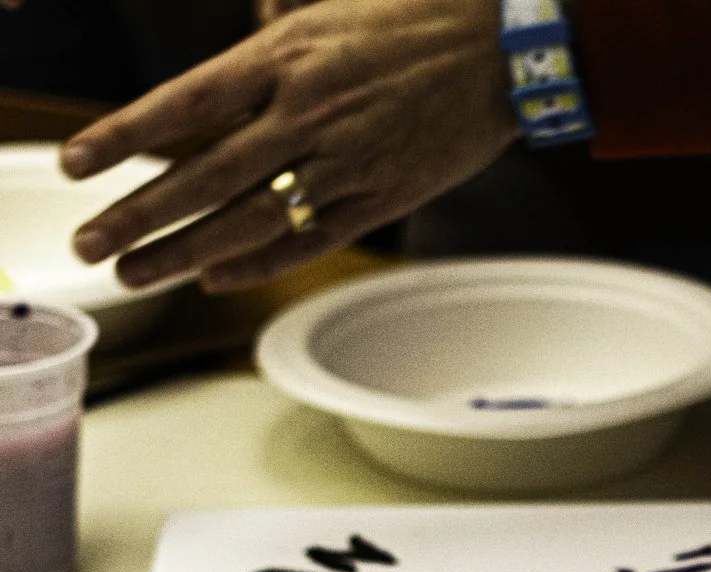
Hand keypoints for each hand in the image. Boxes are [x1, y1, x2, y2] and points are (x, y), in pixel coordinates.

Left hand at [60, 0, 515, 292]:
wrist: (504, 51)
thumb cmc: (415, 18)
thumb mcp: (324, 8)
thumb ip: (268, 41)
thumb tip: (224, 75)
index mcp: (284, 58)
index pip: (184, 106)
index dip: (123, 138)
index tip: (77, 166)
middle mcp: (307, 114)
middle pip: (203, 175)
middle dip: (137, 215)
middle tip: (89, 245)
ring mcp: (347, 163)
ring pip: (248, 217)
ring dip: (183, 251)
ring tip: (136, 274)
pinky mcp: (384, 196)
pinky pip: (311, 237)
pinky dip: (260, 260)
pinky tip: (217, 277)